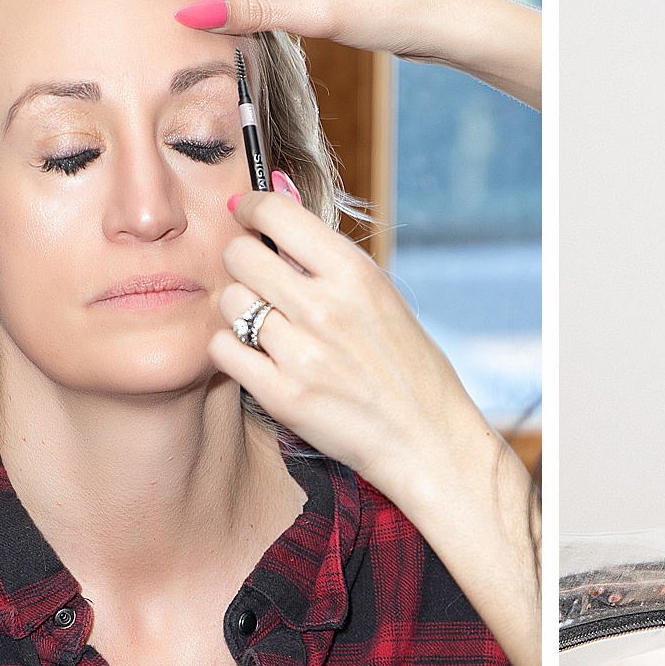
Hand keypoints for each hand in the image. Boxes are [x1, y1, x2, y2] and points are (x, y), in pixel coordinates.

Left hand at [212, 173, 540, 665]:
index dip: (243, 213)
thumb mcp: (381, 307)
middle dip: (227, 262)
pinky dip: (227, 359)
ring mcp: (306, 352)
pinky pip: (223, 355)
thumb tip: (275, 204)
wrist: (442, 460)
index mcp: (361, 272)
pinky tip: (253, 373)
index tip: (238, 222)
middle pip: (234, 249)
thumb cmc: (414, 382)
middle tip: (240, 283)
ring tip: (250, 330)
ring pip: (222, 298)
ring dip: (224, 309)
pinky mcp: (287, 399)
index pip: (270, 208)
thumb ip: (325, 263)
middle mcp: (332, 304)